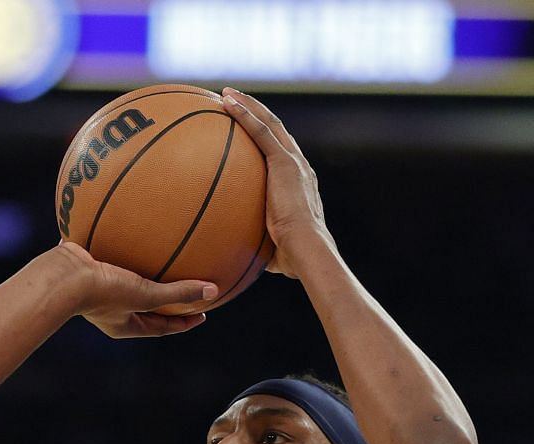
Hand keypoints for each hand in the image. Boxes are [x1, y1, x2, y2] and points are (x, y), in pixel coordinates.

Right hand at [46, 242, 215, 338]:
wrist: (61, 275)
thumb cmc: (102, 292)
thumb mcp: (145, 294)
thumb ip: (178, 293)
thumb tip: (213, 291)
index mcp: (123, 323)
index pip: (161, 326)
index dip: (182, 322)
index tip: (202, 314)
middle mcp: (111, 308)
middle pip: (145, 304)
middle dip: (165, 298)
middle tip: (187, 290)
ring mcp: (97, 285)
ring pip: (128, 277)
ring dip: (144, 270)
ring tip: (160, 257)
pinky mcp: (88, 263)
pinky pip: (111, 252)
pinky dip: (123, 243)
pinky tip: (132, 224)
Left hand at [219, 88, 332, 276]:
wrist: (307, 249)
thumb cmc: (293, 258)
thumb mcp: (272, 248)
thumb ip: (257, 244)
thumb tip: (237, 258)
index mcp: (299, 184)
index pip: (281, 155)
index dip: (267, 140)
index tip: (249, 131)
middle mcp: (299, 167)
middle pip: (276, 131)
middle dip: (256, 113)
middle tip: (235, 102)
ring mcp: (292, 161)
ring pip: (269, 122)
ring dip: (248, 105)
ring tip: (226, 94)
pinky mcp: (284, 162)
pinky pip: (259, 131)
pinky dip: (243, 113)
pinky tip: (225, 101)